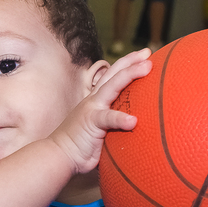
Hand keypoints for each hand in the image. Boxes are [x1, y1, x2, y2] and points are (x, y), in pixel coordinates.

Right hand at [50, 49, 152, 172]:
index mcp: (97, 100)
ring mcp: (92, 108)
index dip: (128, 64)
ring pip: (112, 86)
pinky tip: (133, 121)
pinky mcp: (91, 122)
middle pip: (114, 74)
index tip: (144, 55)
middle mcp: (95, 100)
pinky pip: (107, 118)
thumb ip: (114, 124)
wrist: (59, 154)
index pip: (113, 76)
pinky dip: (120, 118)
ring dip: (130, 74)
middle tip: (148, 52)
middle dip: (131, 61)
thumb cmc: (81, 145)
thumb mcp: (100, 130)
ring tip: (147, 67)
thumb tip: (137, 127)